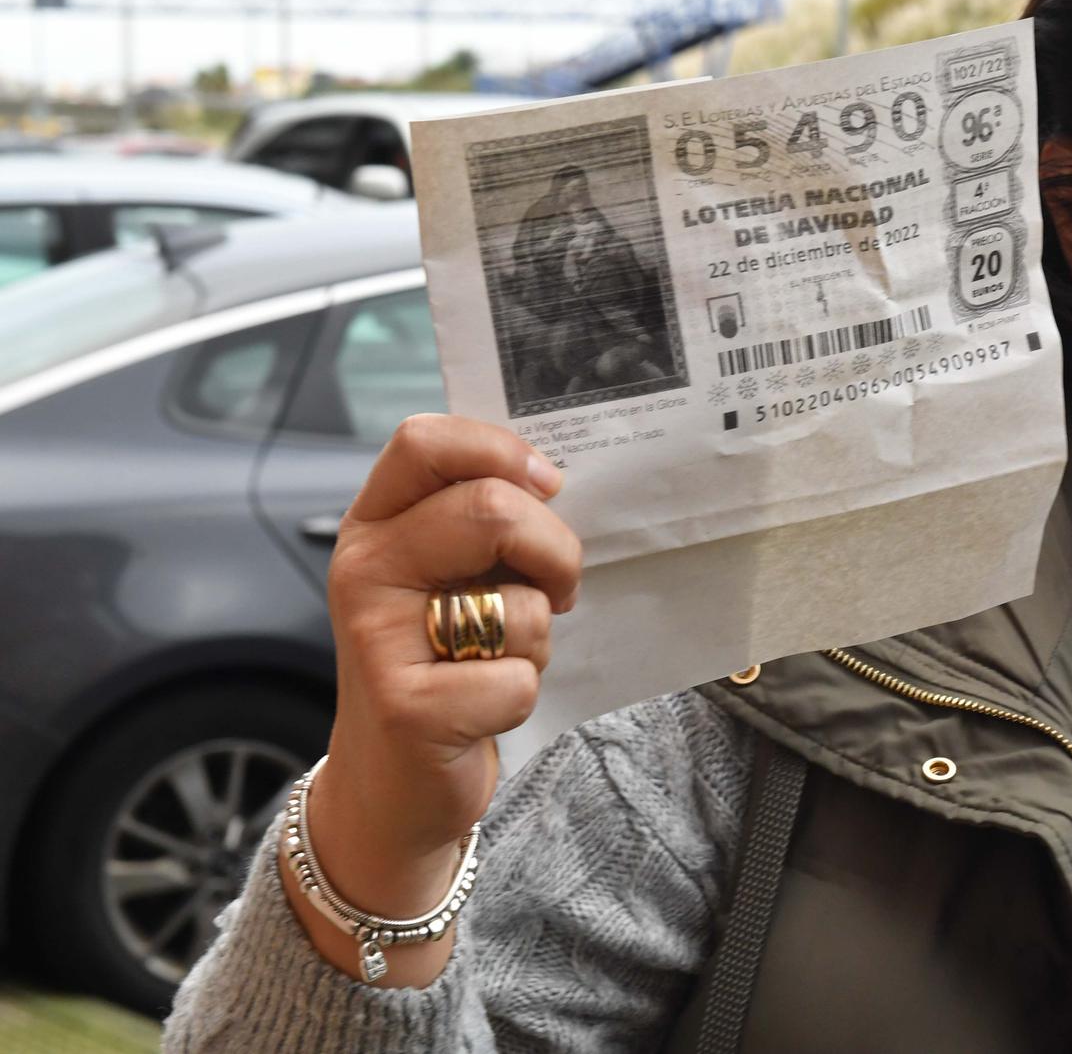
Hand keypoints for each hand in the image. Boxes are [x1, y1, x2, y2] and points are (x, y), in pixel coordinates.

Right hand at [291, 415, 579, 979]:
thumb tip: (547, 478)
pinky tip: (480, 709)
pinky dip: (522, 695)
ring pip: (521, 603)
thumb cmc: (441, 660)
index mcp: (375, 524)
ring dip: (538, 636)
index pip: (424, 441)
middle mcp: (363, 571)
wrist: (392, 782)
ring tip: (498, 658)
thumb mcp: (448, 575)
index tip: (547, 486)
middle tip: (556, 588)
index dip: (501, 451)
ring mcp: (378, 640)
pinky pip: (518, 679)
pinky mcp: (409, 708)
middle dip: (555, 551)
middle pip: (492, 509)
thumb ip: (482, 520)